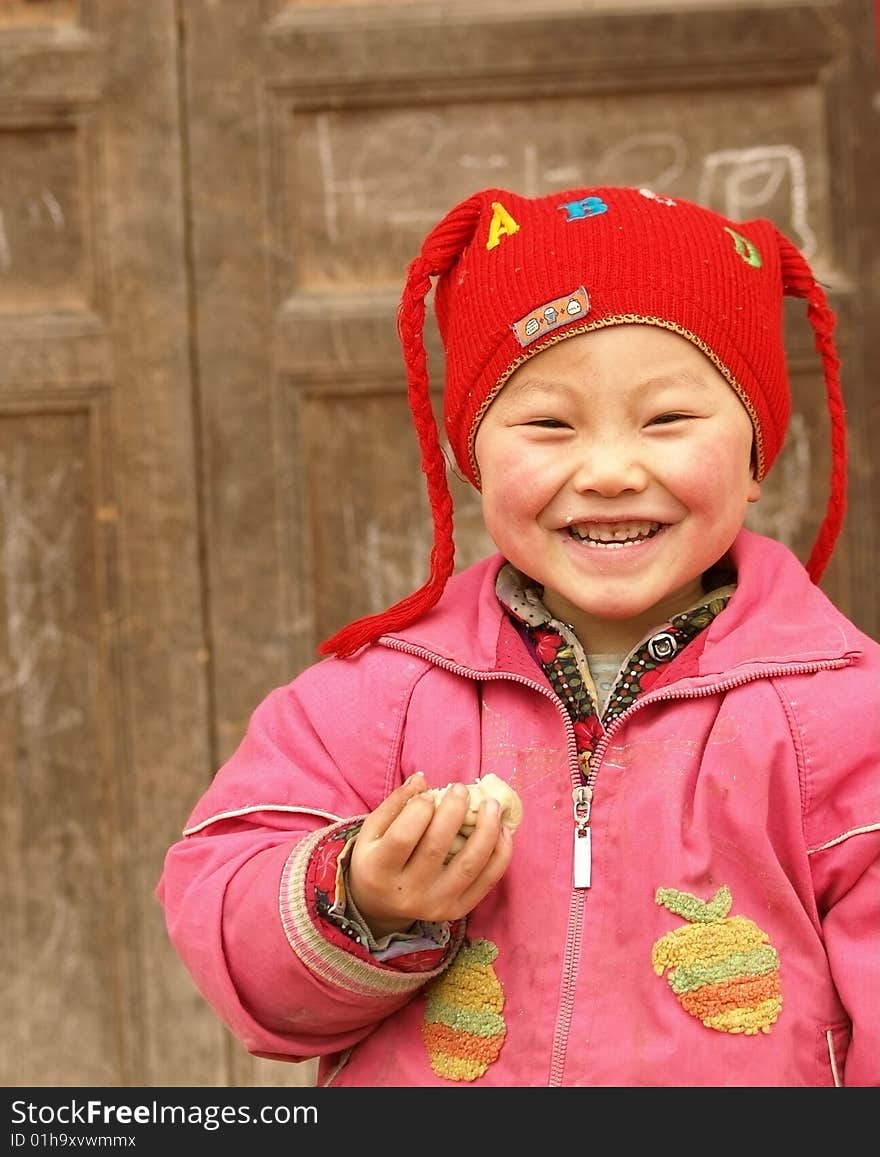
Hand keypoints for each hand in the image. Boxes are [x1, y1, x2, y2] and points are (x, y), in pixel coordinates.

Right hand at [348, 772, 514, 939]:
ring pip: (468, 866)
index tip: (428, 794)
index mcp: (378, 871)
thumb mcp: (372, 832)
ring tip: (492, 805)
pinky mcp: (457, 911)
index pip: (402, 838)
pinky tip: (503, 830)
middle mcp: (406, 893)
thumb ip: (395, 804)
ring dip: (486, 832)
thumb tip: (421, 779)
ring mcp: (434, 905)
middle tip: (461, 789)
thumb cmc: (376, 859)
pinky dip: (500, 855)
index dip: (418, 810)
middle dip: (453, 812)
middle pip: (436, 849)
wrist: (381, 906)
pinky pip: (486, 883)